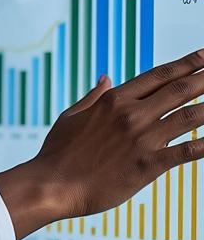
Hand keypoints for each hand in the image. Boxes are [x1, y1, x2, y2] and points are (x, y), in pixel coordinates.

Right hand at [0, 50, 203, 238]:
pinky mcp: (149, 165)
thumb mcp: (72, 116)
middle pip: (180, 89)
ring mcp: (142, 138)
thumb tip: (106, 78)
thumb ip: (94, 96)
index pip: (159, 75)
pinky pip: (187, 151)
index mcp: (114, 100)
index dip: (186, 63)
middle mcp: (132, 114)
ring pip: (190, 116)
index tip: (203, 54)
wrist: (51, 185)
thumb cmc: (57, 152)